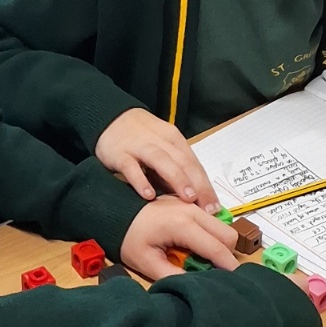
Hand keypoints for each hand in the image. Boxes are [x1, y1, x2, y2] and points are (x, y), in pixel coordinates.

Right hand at [96, 108, 219, 208]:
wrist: (110, 118)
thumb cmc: (140, 137)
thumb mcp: (162, 148)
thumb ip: (175, 170)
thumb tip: (193, 198)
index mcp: (174, 140)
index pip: (194, 164)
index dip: (206, 186)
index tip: (215, 206)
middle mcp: (160, 142)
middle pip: (183, 162)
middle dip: (198, 186)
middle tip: (208, 208)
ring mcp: (139, 147)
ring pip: (162, 161)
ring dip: (177, 179)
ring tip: (188, 199)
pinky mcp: (120, 154)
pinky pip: (131, 168)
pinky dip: (141, 181)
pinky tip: (148, 195)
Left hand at [120, 197, 238, 281]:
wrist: (115, 212)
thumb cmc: (129, 238)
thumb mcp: (148, 263)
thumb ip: (175, 276)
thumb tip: (199, 285)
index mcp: (182, 225)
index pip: (217, 248)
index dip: (228, 266)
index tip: (233, 280)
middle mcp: (192, 211)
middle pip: (228, 234)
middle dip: (226, 254)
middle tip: (211, 268)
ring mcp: (191, 205)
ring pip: (222, 225)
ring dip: (219, 243)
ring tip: (200, 257)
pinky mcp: (189, 204)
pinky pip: (211, 219)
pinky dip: (211, 234)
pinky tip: (195, 244)